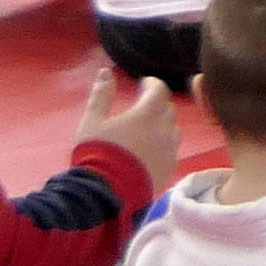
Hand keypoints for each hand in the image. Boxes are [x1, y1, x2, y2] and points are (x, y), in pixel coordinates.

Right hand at [77, 67, 182, 193]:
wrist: (107, 193)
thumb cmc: (97, 153)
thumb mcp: (92, 120)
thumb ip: (101, 94)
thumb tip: (106, 72)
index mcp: (147, 113)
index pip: (159, 89)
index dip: (152, 84)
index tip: (143, 84)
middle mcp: (164, 129)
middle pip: (168, 108)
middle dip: (156, 104)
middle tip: (141, 108)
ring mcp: (170, 150)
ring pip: (173, 130)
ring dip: (162, 125)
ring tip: (145, 130)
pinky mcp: (171, 168)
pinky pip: (172, 150)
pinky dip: (164, 145)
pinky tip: (149, 151)